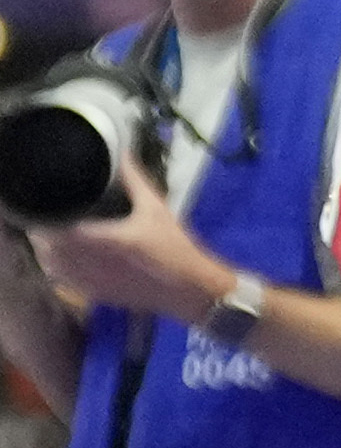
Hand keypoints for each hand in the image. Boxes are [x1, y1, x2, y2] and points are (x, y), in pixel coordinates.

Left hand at [23, 193, 230, 328]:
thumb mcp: (157, 209)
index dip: (45, 216)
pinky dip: (55, 267)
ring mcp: (91, 280)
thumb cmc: (175, 246)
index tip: (44, 202)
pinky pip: (62, 280)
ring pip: (51, 264)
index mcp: (105, 239)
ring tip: (49, 234)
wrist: (190, 288)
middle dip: (43, 230)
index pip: (59, 229)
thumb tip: (121, 154)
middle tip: (46, 213)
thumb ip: (135, 181)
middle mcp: (92, 261)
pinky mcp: (94, 293)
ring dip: (45, 249)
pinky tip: (59, 257)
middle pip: (48, 246)